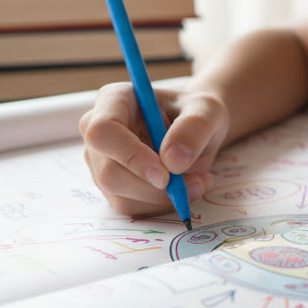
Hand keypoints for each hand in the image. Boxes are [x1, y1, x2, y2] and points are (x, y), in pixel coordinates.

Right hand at [78, 82, 228, 216]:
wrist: (197, 130)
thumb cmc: (197, 112)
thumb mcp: (207, 110)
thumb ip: (194, 128)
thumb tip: (173, 161)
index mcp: (114, 100)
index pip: (103, 132)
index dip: (130, 156)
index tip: (165, 175)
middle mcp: (99, 132)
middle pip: (109, 172)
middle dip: (154, 188)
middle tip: (197, 181)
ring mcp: (101, 162)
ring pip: (121, 196)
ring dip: (163, 198)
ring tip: (199, 180)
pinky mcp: (113, 187)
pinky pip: (132, 207)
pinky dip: (162, 205)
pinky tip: (185, 188)